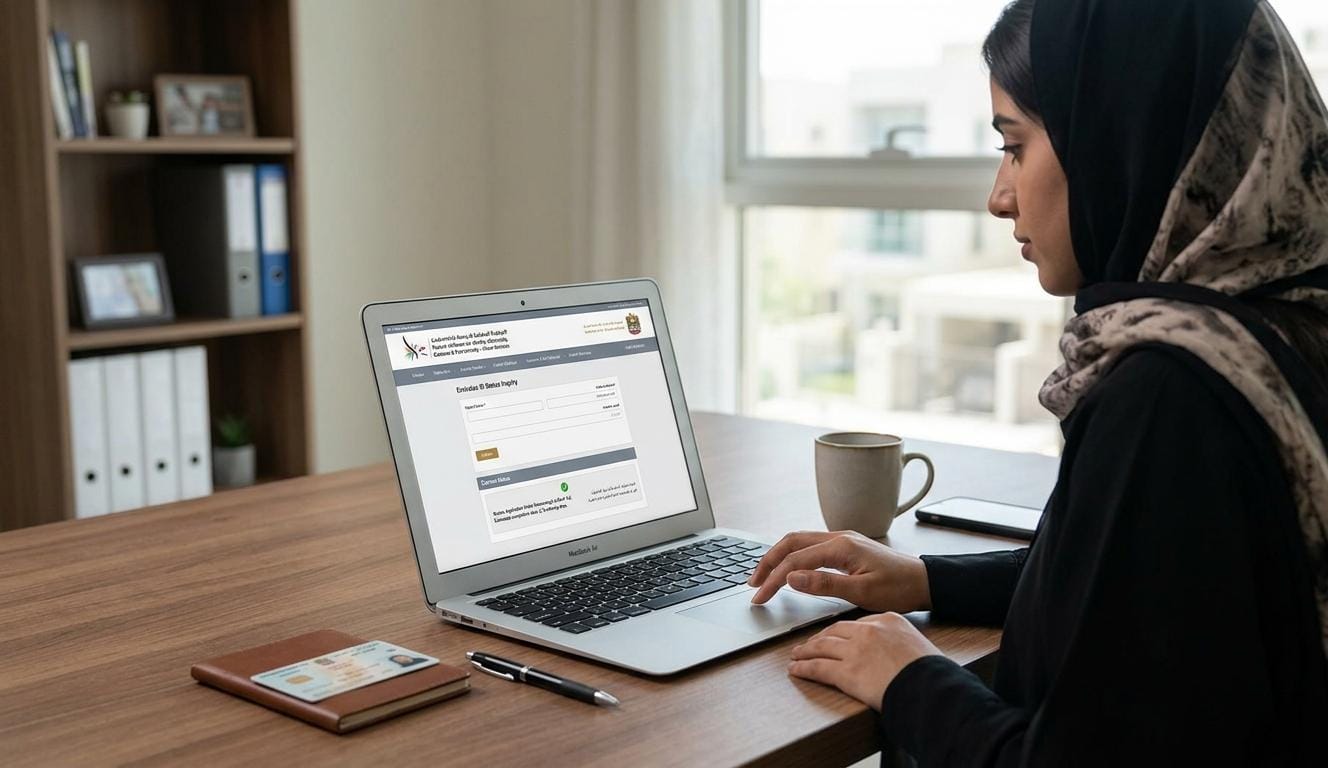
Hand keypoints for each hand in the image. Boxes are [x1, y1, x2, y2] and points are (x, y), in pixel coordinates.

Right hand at [748, 531, 930, 612]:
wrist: (925, 581)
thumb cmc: (899, 589)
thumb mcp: (862, 593)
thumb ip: (824, 584)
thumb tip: (792, 577)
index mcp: (841, 547)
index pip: (795, 561)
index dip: (774, 579)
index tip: (760, 597)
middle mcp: (839, 537)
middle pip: (791, 542)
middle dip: (767, 561)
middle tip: (752, 583)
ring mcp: (842, 539)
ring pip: (799, 541)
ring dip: (778, 556)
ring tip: (763, 575)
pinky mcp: (845, 546)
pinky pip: (810, 545)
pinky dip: (792, 555)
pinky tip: (788, 568)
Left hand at [788, 613, 941, 710]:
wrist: (932, 688)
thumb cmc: (931, 672)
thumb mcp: (917, 646)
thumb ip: (899, 643)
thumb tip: (893, 655)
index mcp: (888, 620)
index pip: (856, 623)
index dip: (840, 631)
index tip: (833, 636)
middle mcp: (869, 630)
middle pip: (835, 631)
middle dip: (819, 638)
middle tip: (809, 644)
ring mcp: (856, 650)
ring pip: (822, 647)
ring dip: (805, 651)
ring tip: (797, 655)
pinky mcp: (847, 672)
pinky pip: (819, 668)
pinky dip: (804, 669)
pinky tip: (796, 670)